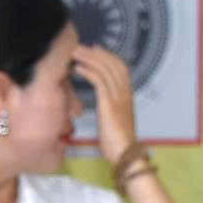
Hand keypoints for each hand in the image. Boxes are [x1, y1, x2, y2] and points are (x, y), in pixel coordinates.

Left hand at [71, 44, 137, 164]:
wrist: (126, 156)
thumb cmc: (118, 143)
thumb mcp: (114, 121)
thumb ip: (110, 108)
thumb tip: (102, 105)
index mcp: (127, 96)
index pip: (120, 67)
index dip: (107, 56)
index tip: (94, 49)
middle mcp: (125, 93)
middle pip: (112, 64)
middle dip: (95, 53)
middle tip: (80, 47)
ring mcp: (118, 98)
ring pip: (105, 69)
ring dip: (89, 58)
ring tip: (75, 53)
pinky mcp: (109, 105)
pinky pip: (99, 81)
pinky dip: (88, 72)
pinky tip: (78, 69)